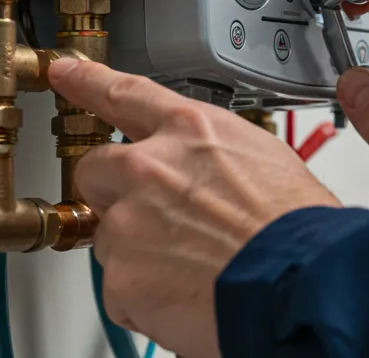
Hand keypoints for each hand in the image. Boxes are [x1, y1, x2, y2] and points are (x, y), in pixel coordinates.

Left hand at [49, 58, 339, 357]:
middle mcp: (150, 167)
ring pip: (110, 234)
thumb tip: (203, 169)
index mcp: (190, 131)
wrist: (302, 286)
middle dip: (118, 192)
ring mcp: (130, 222)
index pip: (124, 93)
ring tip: (192, 265)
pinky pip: (119, 286)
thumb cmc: (297, 228)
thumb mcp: (265, 159)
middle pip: (98, 169)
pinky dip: (145, 296)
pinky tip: (185, 293)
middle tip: (160, 217)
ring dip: (139, 250)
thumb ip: (214, 154)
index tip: (65, 72)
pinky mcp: (121, 274)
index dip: (88, 81)